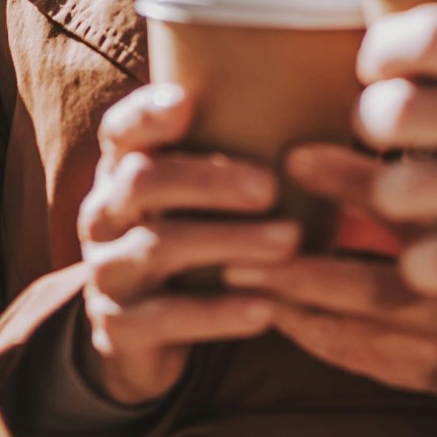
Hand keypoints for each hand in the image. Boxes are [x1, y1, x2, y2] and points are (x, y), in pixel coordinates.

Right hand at [76, 84, 296, 405]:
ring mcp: (107, 272)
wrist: (145, 334)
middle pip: (143, 181)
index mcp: (123, 170)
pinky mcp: (119, 328)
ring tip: (289, 241)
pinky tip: (266, 308)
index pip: (121, 129)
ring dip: (228, 241)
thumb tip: (333, 102)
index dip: (147, 113)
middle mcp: (104, 214)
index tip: (187, 102)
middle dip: (208, 180)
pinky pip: (167, 317)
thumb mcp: (199, 196)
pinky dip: (219, 313)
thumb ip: (237, 153)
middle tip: (270, 187)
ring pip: (158, 248)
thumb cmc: (193, 239)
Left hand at [228, 146, 436, 396]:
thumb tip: (406, 73)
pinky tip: (280, 312)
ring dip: (298, 300)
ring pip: (366, 325)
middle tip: (243, 241)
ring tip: (241, 269)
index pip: (414, 207)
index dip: (351, 184)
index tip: (297, 158)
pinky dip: (321, 336)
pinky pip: (372, 359)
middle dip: (303, 265)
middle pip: (377, 283)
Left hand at [351, 6, 436, 308]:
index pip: (427, 35)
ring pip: (400, 189)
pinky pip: (431, 263)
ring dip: (393, 196)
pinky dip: (425, 266)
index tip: (380, 66)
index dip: (383, 50)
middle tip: (387, 134)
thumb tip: (434, 37)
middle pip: (394, 112)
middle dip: (374, 123)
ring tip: (412, 198)